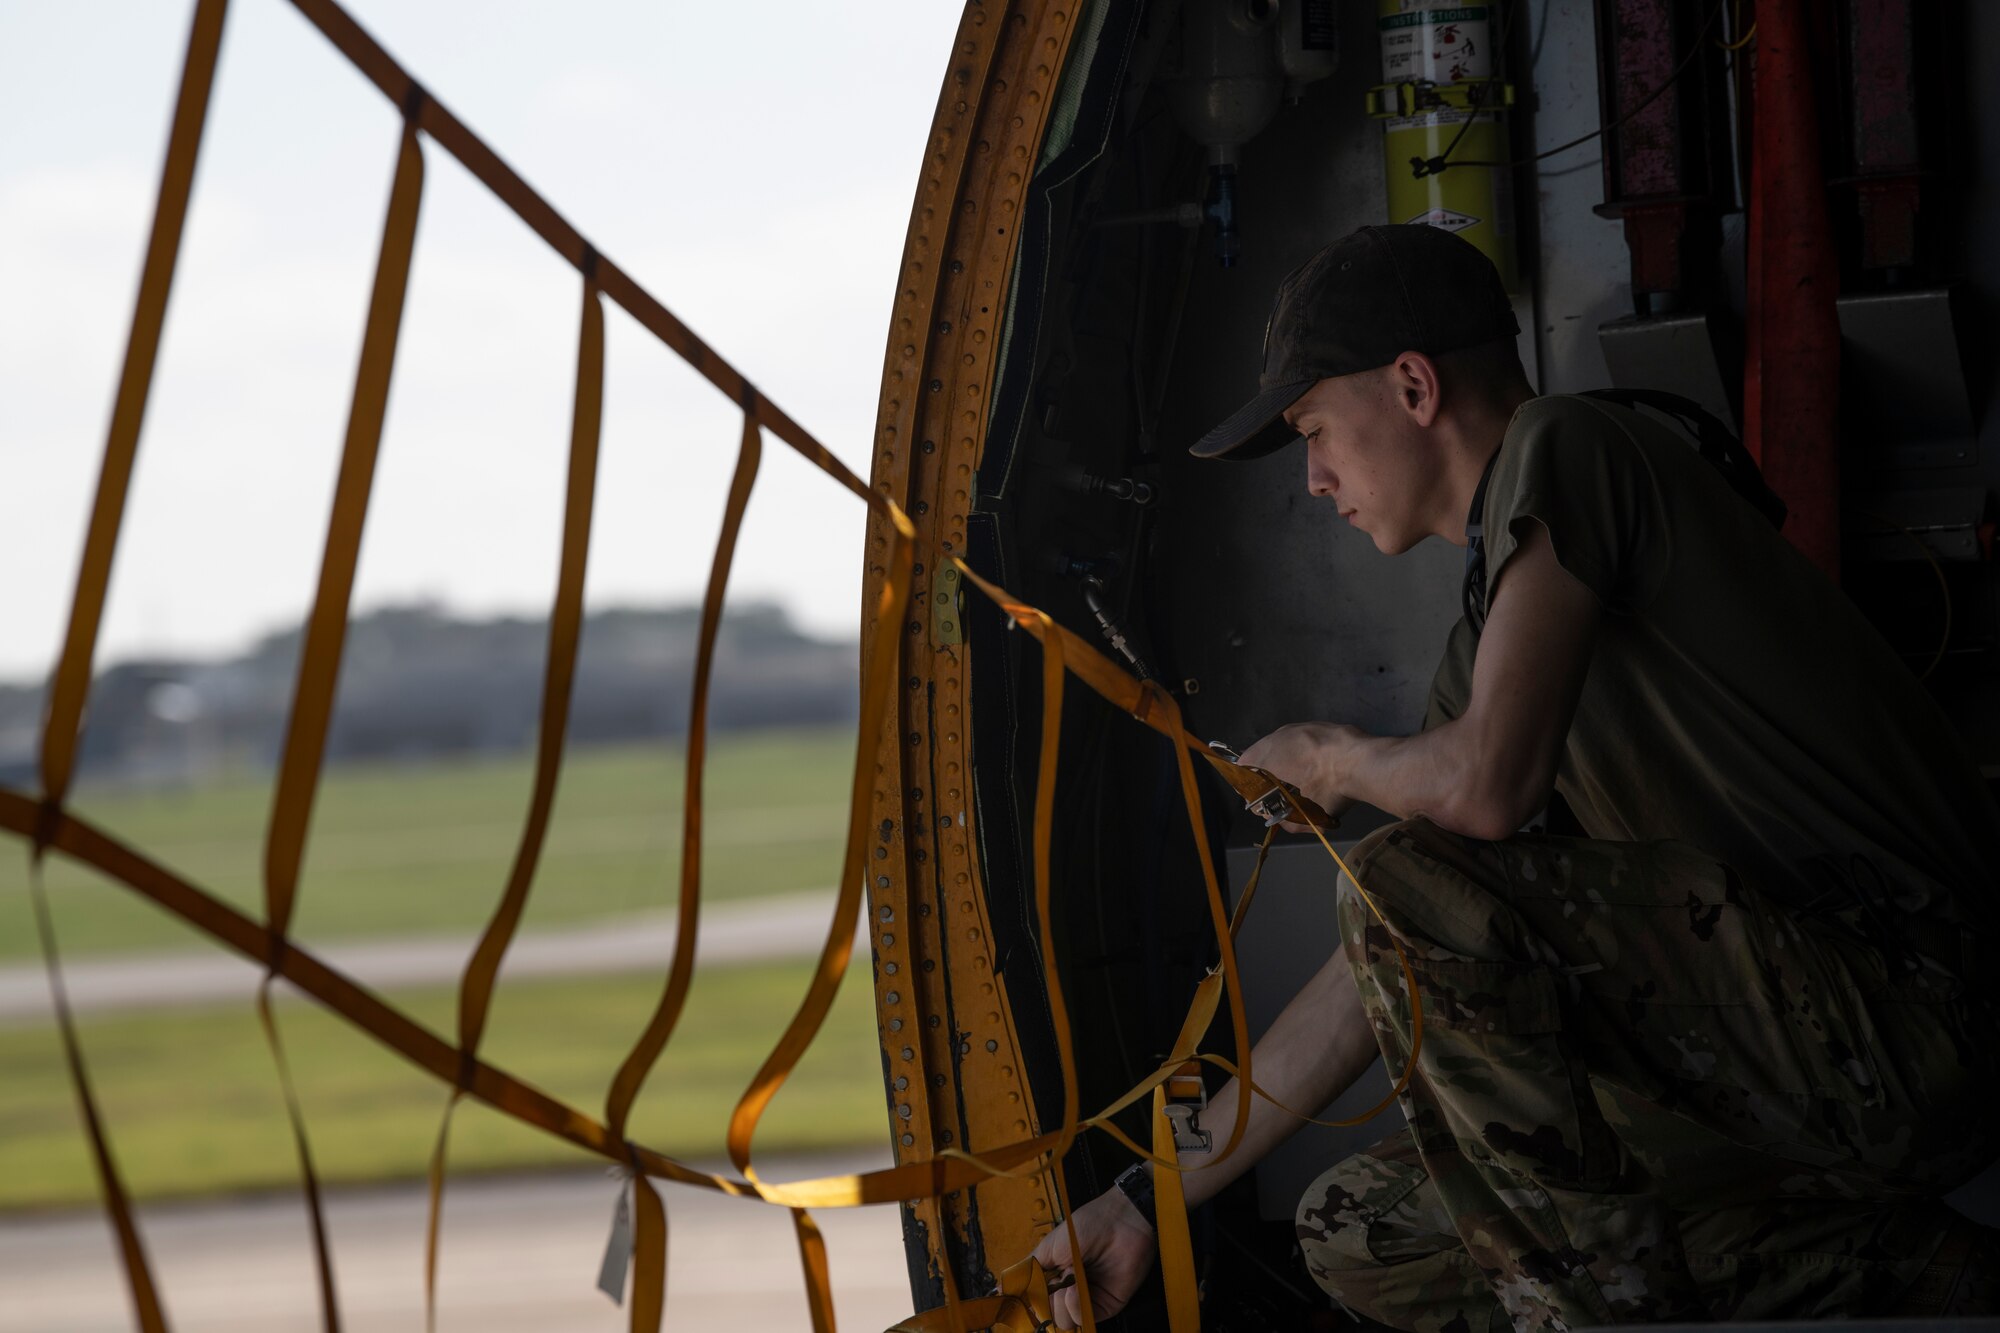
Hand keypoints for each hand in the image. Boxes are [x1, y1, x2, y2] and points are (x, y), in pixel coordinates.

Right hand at [1029, 1184, 1157, 1328]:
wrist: (1120, 1223)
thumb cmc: (1087, 1226)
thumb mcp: (1049, 1246)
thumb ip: (1030, 1270)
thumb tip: (1008, 1287)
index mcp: (1055, 1275)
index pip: (1037, 1299)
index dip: (1030, 1302)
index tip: (1022, 1301)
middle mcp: (1069, 1288)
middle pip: (1048, 1314)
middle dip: (1046, 1303)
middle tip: (1052, 1284)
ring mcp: (1086, 1298)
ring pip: (1064, 1321)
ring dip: (1060, 1305)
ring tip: (1067, 1283)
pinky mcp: (1103, 1305)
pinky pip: (1083, 1318)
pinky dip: (1075, 1308)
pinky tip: (1075, 1290)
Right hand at [1238, 723, 1357, 831]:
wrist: (1366, 760)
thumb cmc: (1330, 787)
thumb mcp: (1309, 815)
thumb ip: (1288, 821)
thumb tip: (1281, 818)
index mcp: (1268, 756)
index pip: (1243, 769)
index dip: (1249, 787)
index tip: (1260, 800)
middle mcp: (1278, 737)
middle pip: (1261, 754)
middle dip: (1266, 774)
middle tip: (1280, 792)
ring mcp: (1299, 727)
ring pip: (1283, 745)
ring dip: (1285, 762)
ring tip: (1302, 779)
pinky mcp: (1319, 724)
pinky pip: (1303, 741)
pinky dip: (1305, 753)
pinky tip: (1320, 766)